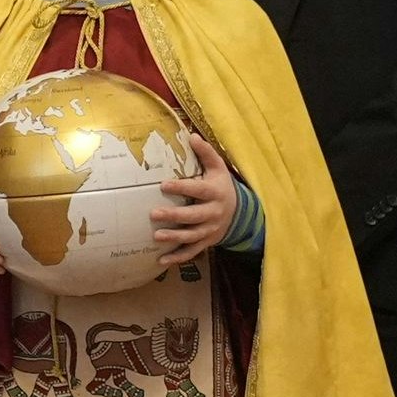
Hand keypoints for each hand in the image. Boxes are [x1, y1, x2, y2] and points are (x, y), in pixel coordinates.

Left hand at [149, 131, 237, 265]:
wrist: (242, 212)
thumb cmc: (221, 185)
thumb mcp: (218, 168)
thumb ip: (205, 153)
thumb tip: (191, 135)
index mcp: (215, 193)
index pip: (198, 190)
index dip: (182, 187)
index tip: (163, 184)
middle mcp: (214, 213)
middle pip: (194, 216)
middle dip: (174, 216)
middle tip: (154, 214)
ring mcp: (211, 230)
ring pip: (192, 236)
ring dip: (174, 238)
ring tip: (156, 236)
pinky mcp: (207, 242)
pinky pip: (193, 251)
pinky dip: (178, 257)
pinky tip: (161, 261)